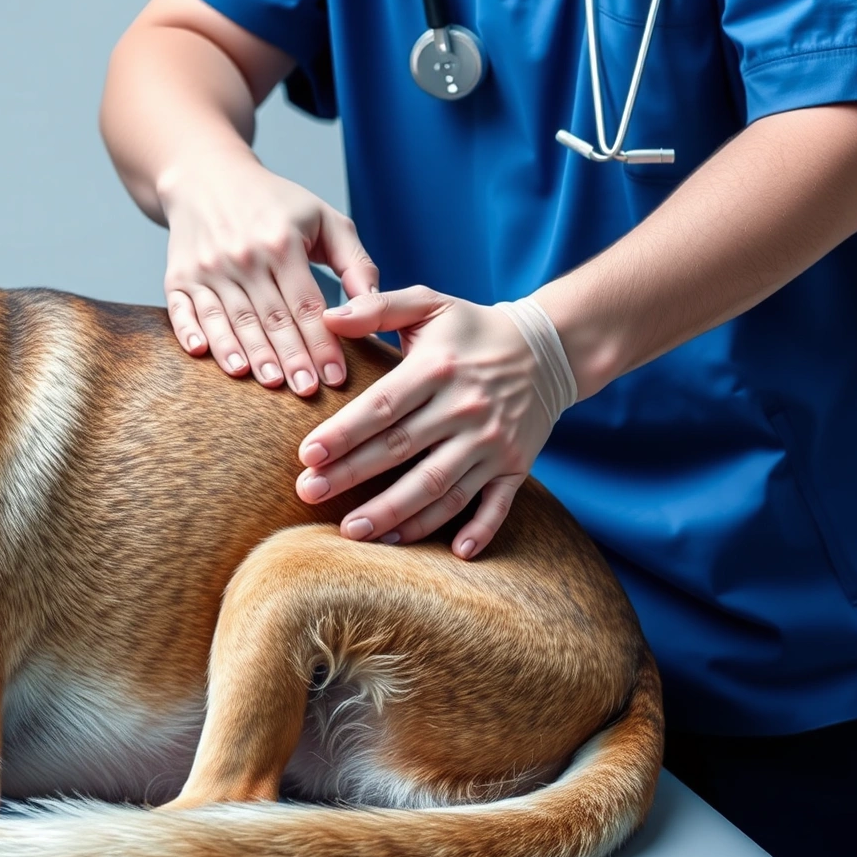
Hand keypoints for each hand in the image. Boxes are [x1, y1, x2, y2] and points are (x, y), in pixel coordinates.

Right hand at [159, 154, 378, 394]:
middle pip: (269, 318)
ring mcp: (205, 267)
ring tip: (266, 382)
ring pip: (229, 321)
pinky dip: (192, 333)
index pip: (306, 304)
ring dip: (247, 354)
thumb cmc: (274, 203)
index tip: (335, 377)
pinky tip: (205, 355)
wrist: (207, 177)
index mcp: (281, 241)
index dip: (321, 343)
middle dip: (290, 359)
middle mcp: (241, 255)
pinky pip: (183, 312)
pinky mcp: (178, 277)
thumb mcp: (325, 218)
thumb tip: (373, 308)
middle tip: (306, 391)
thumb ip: (355, 262)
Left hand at [295, 286, 552, 558]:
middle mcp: (465, 409)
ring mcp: (492, 443)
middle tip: (308, 495)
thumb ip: (377, 307)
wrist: (550, 349)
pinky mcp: (514, 467)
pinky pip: (496, 505)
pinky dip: (478, 530)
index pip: (382, 407)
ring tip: (354, 531)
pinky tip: (452, 553)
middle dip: (352, 477)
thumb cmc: (472, 329)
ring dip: (397, 513)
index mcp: (438, 369)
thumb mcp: (429, 303)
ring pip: (440, 487)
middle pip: (401, 451)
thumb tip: (328, 317)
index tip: (307, 456)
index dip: (344, 433)